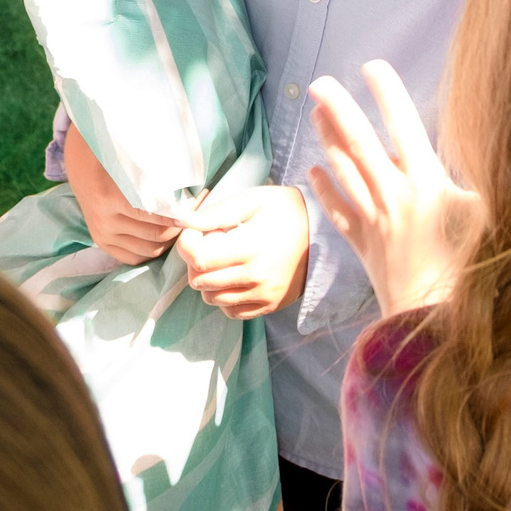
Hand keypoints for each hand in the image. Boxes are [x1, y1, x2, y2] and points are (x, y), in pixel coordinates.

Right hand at [65, 128, 182, 264]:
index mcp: (110, 197)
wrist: (82, 166)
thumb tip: (186, 189)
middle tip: (193, 219)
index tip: (194, 210)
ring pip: (148, 250)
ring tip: (180, 228)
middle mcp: (105, 220)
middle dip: (178, 229)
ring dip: (168, 242)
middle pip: (154, 236)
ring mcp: (102, 234)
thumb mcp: (130, 160)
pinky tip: (162, 238)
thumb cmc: (113, 158)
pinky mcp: (102, 243)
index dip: (178, 216)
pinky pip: (134, 257)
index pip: (153, 215)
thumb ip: (155, 175)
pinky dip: (151, 251)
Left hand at [177, 185, 311, 318]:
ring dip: (208, 280)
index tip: (193, 233)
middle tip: (209, 244)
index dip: (186, 245)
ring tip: (224, 260)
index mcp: (250, 247)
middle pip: (200, 281)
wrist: (327, 234)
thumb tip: (183, 220)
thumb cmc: (288, 210)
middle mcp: (256, 276)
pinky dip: (224, 297)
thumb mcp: (254, 199)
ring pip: (212, 298)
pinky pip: (231, 311)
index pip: (198, 259)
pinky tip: (234, 277)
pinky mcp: (270, 305)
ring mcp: (264, 295)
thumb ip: (217, 211)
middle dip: (195, 261)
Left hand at [307, 61, 482, 318]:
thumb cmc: (476, 273)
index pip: (402, 126)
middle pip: (359, 143)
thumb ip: (502, 186)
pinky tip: (312, 173)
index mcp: (427, 184)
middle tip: (322, 82)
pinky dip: (324, 191)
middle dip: (339, 108)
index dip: (388, 93)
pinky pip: (338, 213)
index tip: (373, 66)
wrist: (437, 326)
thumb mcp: (497, 220)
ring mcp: (375, 222)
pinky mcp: (365, 248)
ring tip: (315, 113)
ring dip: (327, 140)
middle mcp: (395, 197)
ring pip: (343, 172)